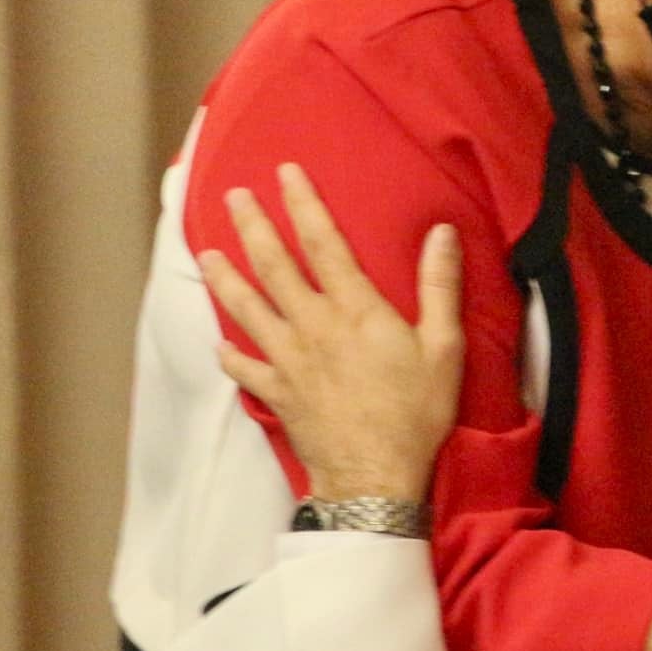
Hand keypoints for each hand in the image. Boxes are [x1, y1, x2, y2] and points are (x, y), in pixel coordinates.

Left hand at [197, 163, 464, 503]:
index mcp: (355, 310)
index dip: (304, 203)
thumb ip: (439, 287)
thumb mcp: (445, 347)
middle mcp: (313, 326)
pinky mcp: (277, 394)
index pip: (324, 242)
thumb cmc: (416, 413)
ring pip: (247, 309)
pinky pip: (244, 369)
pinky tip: (220, 343)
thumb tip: (442, 233)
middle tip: (233, 195)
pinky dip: (230, 355)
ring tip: (206, 252)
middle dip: (252, 226)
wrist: (374, 477)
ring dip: (224, 277)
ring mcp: (288, 361)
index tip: (286, 172)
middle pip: (274, 266)